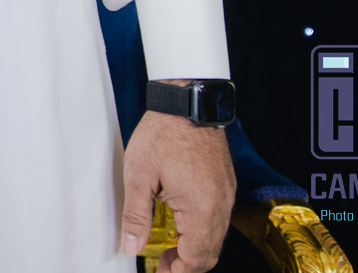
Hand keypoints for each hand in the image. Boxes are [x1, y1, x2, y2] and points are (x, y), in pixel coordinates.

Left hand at [120, 110, 234, 270]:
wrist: (187, 102)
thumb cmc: (162, 134)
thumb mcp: (138, 175)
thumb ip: (135, 216)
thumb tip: (131, 247)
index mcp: (201, 208)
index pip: (196, 259)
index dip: (177, 272)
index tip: (159, 272)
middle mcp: (220, 207)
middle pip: (209, 254)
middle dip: (186, 266)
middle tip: (161, 267)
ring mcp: (226, 196)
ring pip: (215, 239)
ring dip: (194, 251)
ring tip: (168, 252)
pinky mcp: (226, 186)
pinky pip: (218, 221)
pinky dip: (201, 233)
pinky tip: (181, 228)